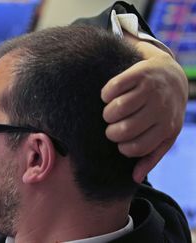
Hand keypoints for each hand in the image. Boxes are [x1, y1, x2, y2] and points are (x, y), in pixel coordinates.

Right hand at [101, 36, 187, 182]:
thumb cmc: (164, 112)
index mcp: (167, 127)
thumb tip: (135, 179)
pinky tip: (109, 96)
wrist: (172, 75)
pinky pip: (113, 88)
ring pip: (117, 109)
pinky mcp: (139, 73)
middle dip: (111, 131)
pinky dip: (106, 94)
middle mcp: (161, 108)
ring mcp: (151, 89)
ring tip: (110, 112)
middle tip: (112, 126)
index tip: (120, 140)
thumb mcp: (164, 135)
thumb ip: (151, 156)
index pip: (135, 147)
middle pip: (124, 129)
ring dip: (107, 113)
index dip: (122, 147)